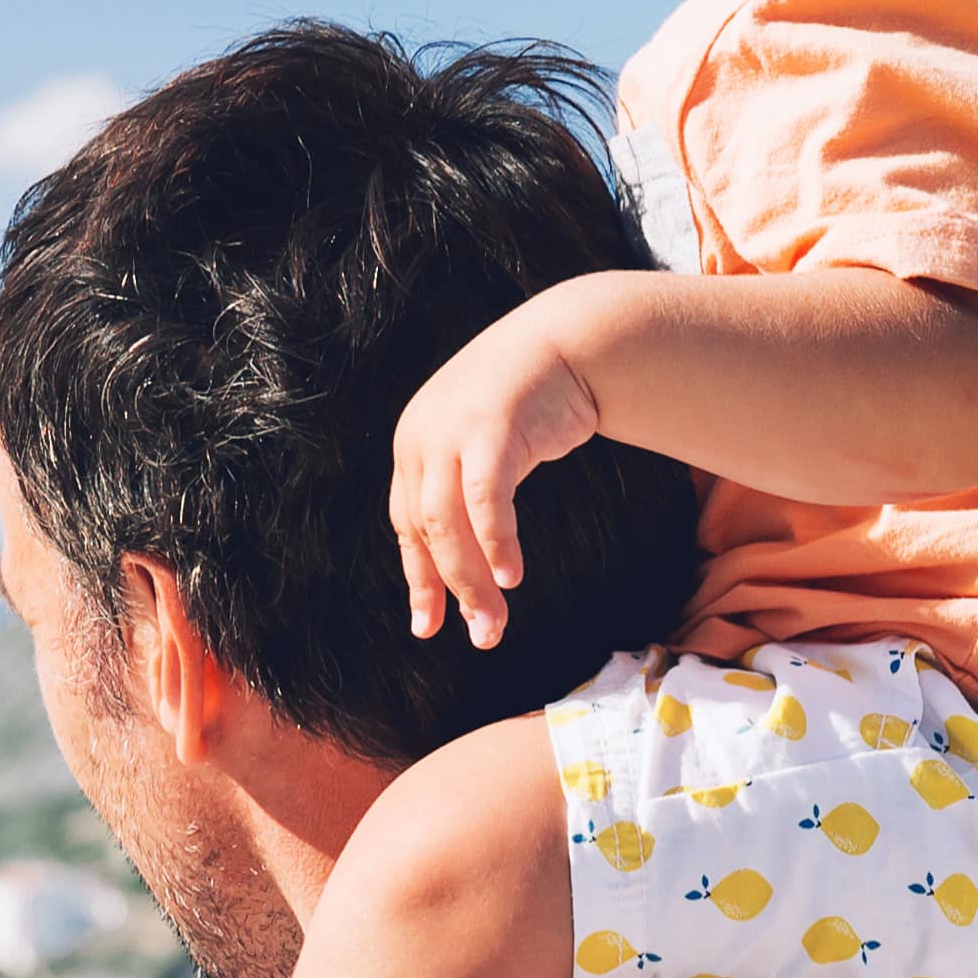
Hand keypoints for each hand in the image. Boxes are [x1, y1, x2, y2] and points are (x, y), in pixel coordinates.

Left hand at [387, 304, 603, 648]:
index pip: (407, 526)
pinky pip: (485, 499)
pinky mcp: (490, 428)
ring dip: (473, 581)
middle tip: (482, 637)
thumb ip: (466, 490)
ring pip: (449, 525)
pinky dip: (496, 542)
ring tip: (494, 623)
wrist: (570, 340)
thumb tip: (468, 560)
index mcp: (414, 446)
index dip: (419, 579)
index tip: (429, 626)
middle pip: (426, 532)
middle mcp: (421, 438)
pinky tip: (512, 578)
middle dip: (452, 591)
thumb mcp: (486, 446)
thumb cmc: (533, 402)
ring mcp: (450, 431)